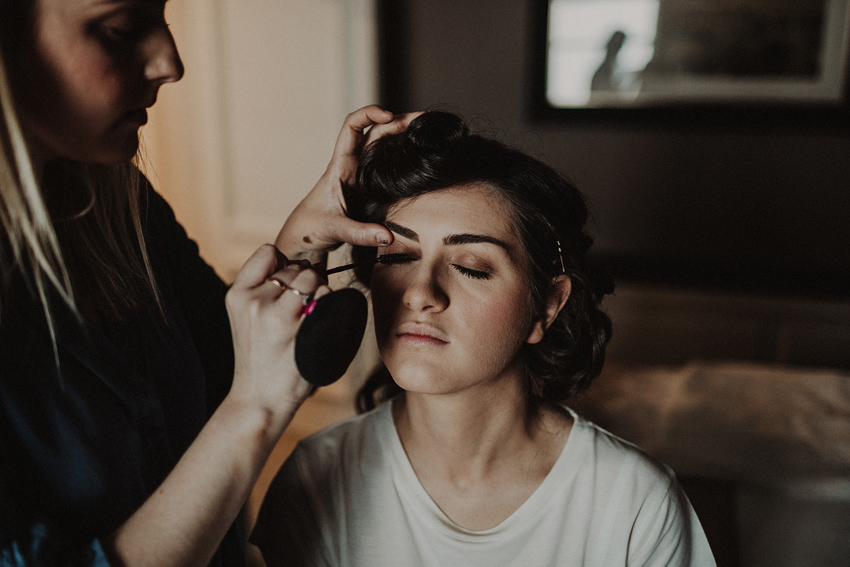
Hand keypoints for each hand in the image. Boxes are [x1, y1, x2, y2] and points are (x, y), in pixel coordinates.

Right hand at [224, 245, 328, 432]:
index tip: (287, 283)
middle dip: (306, 282)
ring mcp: (279, 316)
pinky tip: (319, 325)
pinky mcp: (303, 331)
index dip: (285, 263)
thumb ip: (263, 288)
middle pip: (297, 267)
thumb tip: (301, 265)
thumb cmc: (259, 355)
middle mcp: (256, 301)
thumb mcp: (246, 317)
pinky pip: (328, 299)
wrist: (259, 398)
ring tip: (310, 316)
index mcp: (237, 294)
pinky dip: (331, 307)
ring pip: (315, 280)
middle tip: (300, 309)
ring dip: (320, 293)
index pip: (268, 252)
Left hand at [275, 105, 419, 260]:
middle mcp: (354, 164)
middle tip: (423, 119)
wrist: (307, 237)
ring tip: (426, 131)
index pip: (352, 127)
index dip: (369, 114)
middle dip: (399, 121)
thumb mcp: (334, 229)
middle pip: (377, 131)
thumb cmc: (313, 227)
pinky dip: (404, 155)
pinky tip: (420, 155)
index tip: (388, 115)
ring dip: (404, 135)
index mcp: (341, 164)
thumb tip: (387, 237)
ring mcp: (364, 174)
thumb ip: (360, 233)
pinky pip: (390, 163)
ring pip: (385, 145)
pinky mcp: (372, 186)